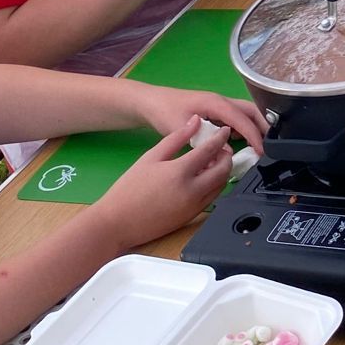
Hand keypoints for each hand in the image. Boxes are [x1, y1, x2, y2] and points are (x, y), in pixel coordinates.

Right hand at [93, 119, 237, 247]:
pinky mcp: (193, 216)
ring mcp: (195, 206)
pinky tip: (204, 178)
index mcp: (180, 171)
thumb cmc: (129, 188)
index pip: (211, 150)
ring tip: (212, 161)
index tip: (224, 130)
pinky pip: (213, 197)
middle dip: (226, 156)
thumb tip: (195, 121)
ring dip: (222, 171)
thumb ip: (176, 138)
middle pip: (223, 169)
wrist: (118, 223)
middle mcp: (193, 190)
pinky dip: (214, 185)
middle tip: (221, 147)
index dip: (221, 137)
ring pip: (221, 185)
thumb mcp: (150, 157)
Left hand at [138, 89, 266, 152]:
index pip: (242, 119)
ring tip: (261, 146)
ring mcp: (218, 106)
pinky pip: (235, 118)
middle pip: (251, 111)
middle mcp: (221, 102)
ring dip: (255, 126)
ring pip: (245, 113)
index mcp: (216, 103)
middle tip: (272, 146)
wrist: (150, 103)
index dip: (254, 135)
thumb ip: (204, 143)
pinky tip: (242, 141)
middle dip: (264, 127)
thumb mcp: (182, 130)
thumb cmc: (164, 112)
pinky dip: (244, 128)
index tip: (262, 152)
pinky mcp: (214, 111)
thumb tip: (226, 155)